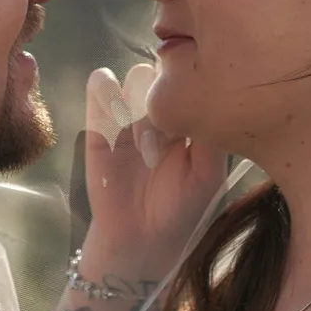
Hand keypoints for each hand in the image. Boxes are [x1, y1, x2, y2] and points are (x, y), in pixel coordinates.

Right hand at [82, 64, 226, 284]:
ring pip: (137, 75)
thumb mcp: (209, 172)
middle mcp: (161, 110)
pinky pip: (100, 85)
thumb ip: (212, 133)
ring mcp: (129, 113)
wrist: (140, 240)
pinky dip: (108, 94)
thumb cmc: (181, 209)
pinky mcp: (98, 123)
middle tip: (171, 139)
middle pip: (168, 71)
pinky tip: (119, 131)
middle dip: (171, 100)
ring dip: (144, 103)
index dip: (196, 91)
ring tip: (145, 143)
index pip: (196, 79)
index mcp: (190, 116)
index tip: (197, 124)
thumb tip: (213, 92)